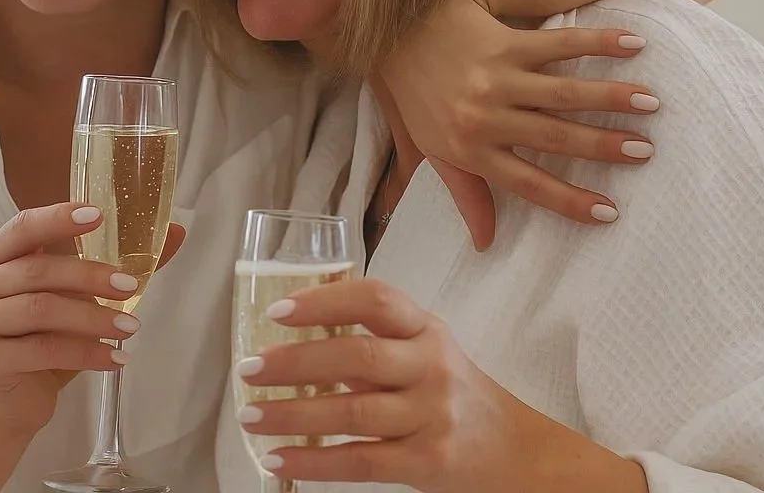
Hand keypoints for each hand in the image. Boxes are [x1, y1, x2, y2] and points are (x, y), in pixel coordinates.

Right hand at [0, 203, 185, 435]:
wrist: (9, 402)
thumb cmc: (44, 337)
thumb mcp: (78, 298)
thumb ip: (119, 265)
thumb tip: (176, 233)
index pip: (23, 226)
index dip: (57, 218)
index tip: (98, 215)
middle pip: (37, 270)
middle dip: (89, 275)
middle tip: (132, 287)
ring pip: (41, 310)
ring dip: (92, 318)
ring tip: (131, 329)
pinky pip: (42, 351)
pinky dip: (85, 354)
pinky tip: (115, 360)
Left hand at [235, 279, 645, 492]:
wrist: (515, 450)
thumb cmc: (453, 390)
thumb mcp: (425, 347)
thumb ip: (374, 336)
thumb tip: (292, 329)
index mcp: (425, 328)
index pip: (376, 300)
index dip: (324, 300)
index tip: (277, 311)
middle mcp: (431, 366)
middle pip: (357, 357)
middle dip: (295, 363)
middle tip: (247, 369)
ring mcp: (432, 416)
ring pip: (353, 413)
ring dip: (293, 415)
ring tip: (250, 416)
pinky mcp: (429, 463)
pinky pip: (363, 462)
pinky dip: (316, 463)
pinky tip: (280, 461)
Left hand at [380, 0, 660, 247]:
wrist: (394, 33)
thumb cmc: (417, 97)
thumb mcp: (434, 150)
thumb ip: (466, 194)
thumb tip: (485, 243)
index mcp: (469, 149)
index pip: (526, 183)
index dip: (568, 200)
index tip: (609, 213)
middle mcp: (483, 116)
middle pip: (554, 136)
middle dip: (603, 146)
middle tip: (646, 151)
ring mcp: (494, 76)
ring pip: (561, 91)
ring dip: (610, 96)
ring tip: (651, 103)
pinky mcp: (502, 40)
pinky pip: (556, 43)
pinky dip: (596, 42)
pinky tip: (633, 44)